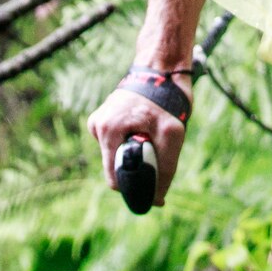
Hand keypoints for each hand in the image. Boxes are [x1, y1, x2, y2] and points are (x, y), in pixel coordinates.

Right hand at [87, 77, 189, 205]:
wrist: (162, 70)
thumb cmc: (167, 100)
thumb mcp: (173, 136)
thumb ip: (164, 169)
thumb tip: (157, 200)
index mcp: (108, 130)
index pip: (114, 178)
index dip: (134, 186)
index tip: (153, 183)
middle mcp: (98, 125)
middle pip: (115, 167)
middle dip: (136, 167)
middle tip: (157, 152)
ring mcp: (100, 120)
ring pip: (117, 155)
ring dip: (135, 153)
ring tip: (152, 135)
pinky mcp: (105, 117)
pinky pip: (117, 142)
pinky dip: (131, 141)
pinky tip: (144, 127)